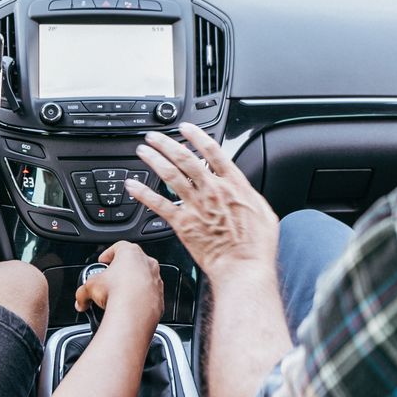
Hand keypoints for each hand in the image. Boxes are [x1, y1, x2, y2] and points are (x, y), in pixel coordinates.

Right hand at [74, 240, 162, 326]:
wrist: (134, 312)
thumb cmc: (116, 292)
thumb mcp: (90, 287)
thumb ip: (83, 292)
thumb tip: (80, 301)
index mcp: (130, 253)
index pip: (119, 247)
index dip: (108, 254)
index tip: (103, 261)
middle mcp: (147, 263)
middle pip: (132, 262)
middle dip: (121, 271)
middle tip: (111, 280)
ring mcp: (156, 279)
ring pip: (143, 278)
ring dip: (133, 285)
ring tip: (120, 296)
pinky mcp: (160, 296)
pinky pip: (149, 294)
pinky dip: (141, 299)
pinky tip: (131, 306)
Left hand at [129, 122, 279, 280]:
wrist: (243, 268)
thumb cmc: (256, 246)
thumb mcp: (264, 212)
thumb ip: (250, 196)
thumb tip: (245, 190)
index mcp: (233, 184)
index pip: (212, 152)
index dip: (197, 137)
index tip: (186, 128)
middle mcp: (212, 190)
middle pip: (185, 159)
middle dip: (167, 144)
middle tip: (155, 137)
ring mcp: (196, 206)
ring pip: (170, 176)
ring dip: (154, 160)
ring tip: (143, 152)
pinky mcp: (183, 224)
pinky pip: (158, 205)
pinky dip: (143, 193)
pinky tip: (133, 185)